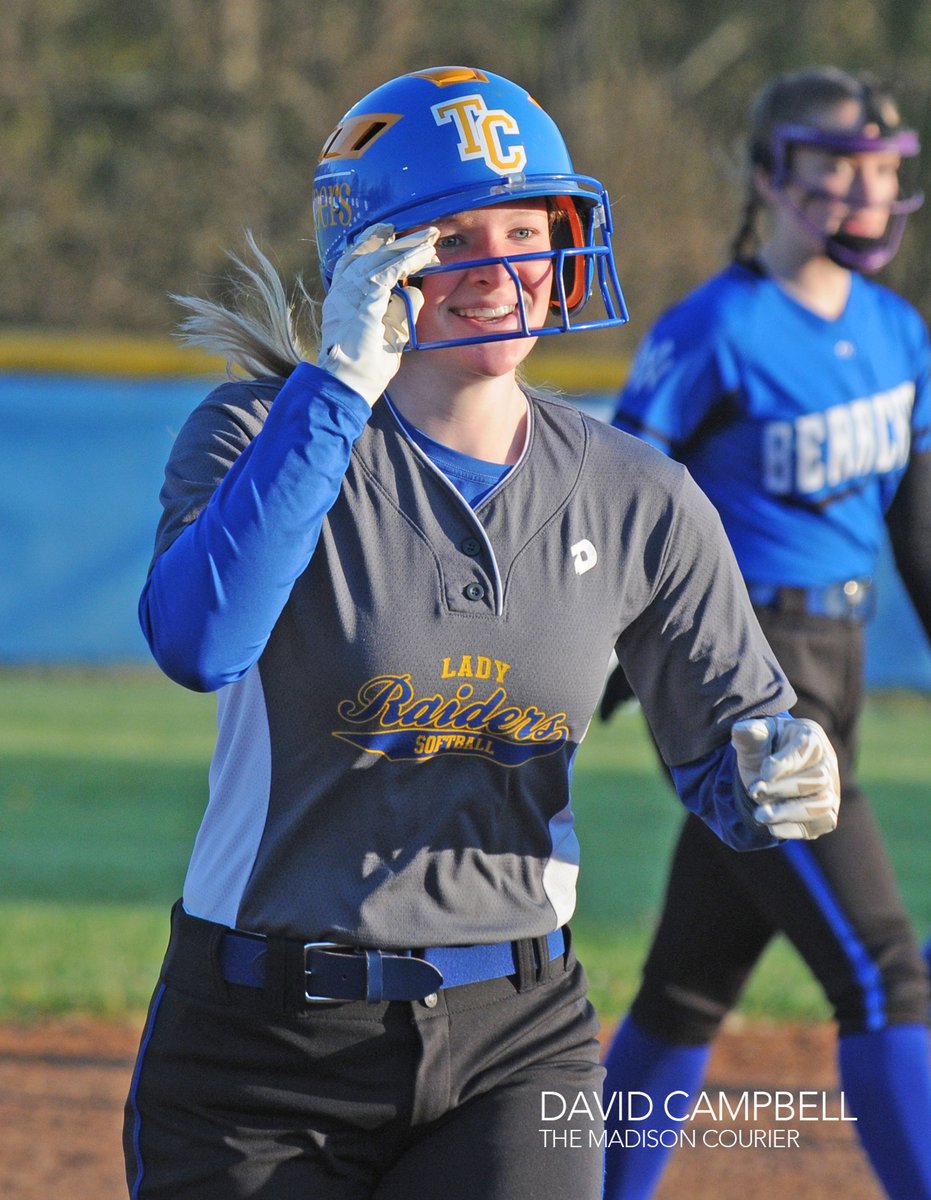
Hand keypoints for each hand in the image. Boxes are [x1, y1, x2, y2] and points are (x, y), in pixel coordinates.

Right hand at [318, 223, 439, 405]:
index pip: (357, 263)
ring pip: (379, 259)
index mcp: (343, 300)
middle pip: (367, 254)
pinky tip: (422, 256)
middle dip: (395, 240)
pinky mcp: (362, 302)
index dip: (378, 248)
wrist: (345, 387)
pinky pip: (387, 273)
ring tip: (427, 238)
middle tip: (422, 231)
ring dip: (406, 248)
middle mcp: (342, 293)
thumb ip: (400, 312)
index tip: (401, 241)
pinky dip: (406, 262)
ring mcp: (348, 296)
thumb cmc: (363, 370)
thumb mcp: (389, 336)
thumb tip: (415, 291)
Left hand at [731, 716, 839, 839]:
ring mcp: (830, 789)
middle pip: (817, 778)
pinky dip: (796, 828)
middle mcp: (827, 762)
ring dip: (789, 812)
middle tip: (754, 790)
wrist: (766, 773)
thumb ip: (750, 736)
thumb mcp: (754, 741)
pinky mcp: (826, 813)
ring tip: (759, 815)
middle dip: (782, 788)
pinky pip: (821, 824)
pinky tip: (771, 828)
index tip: (764, 772)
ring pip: (822, 804)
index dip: (787, 762)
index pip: (808, 748)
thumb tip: (742, 729)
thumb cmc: (764, 750)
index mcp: (810, 736)